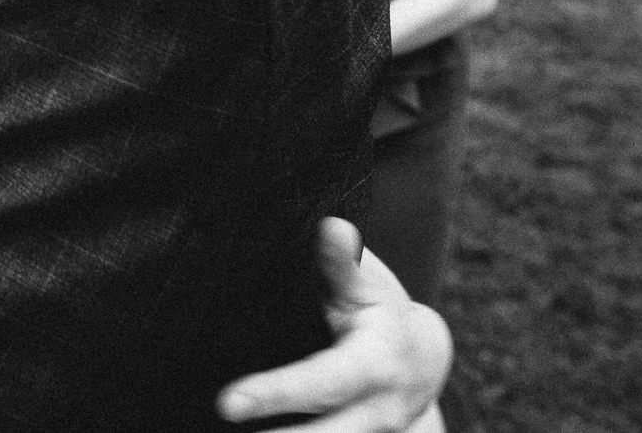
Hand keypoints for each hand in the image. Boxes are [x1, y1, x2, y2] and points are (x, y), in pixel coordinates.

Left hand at [216, 219, 451, 431]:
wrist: (421, 361)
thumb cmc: (385, 311)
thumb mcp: (371, 285)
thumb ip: (345, 264)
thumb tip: (331, 228)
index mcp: (375, 365)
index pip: (321, 383)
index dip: (276, 394)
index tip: (228, 403)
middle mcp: (374, 411)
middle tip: (220, 419)